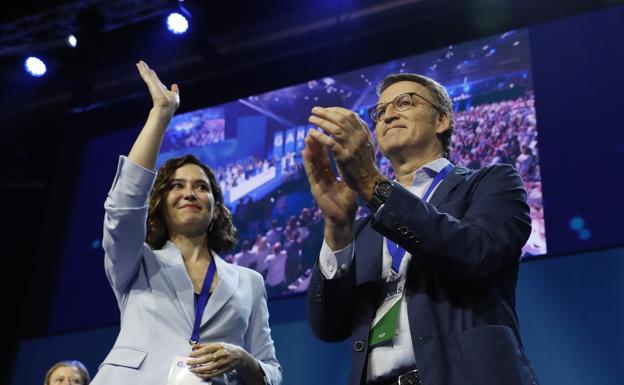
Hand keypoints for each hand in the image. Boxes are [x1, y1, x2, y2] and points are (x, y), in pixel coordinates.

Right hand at [136, 60, 179, 113]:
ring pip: (146, 74)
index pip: (155, 80)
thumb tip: (174, 85)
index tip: (151, 70)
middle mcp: (155, 86)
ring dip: (142, 68)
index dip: (153, 75)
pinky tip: (138, 65)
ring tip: (139, 62)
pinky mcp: (150, 83)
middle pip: (149, 76)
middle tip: (141, 63)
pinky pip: (145, 75)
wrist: (166, 107)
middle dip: (146, 70)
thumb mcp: (174, 95)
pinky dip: (142, 70)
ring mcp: (152, 84)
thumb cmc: (171, 104)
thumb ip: (174, 90)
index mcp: (160, 89)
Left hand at [187, 342, 257, 379]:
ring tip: (192, 369)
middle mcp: (221, 354)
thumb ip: (205, 345)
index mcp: (219, 346)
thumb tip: (194, 346)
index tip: (190, 354)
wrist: (240, 356)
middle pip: (207, 359)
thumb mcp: (218, 344)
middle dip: (196, 361)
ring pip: (209, 368)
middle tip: (188, 362)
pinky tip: (199, 374)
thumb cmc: (227, 349)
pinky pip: (213, 374)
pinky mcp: (224, 370)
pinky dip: (205, 374)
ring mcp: (223, 363)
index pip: (207, 349)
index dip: (197, 352)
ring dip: (199, 369)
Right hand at [301, 132, 357, 248]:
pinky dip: (308, 162)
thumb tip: (355, 159)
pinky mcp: (315, 188)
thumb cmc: (347, 203)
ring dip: (310, 150)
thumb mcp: (348, 183)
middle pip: (319, 157)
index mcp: (331, 175)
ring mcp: (318, 182)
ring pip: (313, 163)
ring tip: (308, 136)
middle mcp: (323, 176)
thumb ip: (347, 171)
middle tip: (315, 128)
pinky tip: (305, 152)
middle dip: (317, 143)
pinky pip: (311, 173)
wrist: (343, 219)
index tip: (326, 132)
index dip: (326, 144)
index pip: (328, 156)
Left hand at [307, 107, 381, 200]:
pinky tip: (312, 133)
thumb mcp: (366, 143)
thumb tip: (350, 118)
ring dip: (321, 122)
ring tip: (311, 119)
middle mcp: (359, 137)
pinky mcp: (345, 158)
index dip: (336, 110)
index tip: (325, 110)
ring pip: (335, 129)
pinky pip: (330, 143)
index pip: (349, 115)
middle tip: (314, 110)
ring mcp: (352, 147)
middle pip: (341, 119)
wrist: (369, 181)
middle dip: (326, 113)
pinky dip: (320, 136)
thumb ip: (359, 131)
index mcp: (364, 132)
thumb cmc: (365, 162)